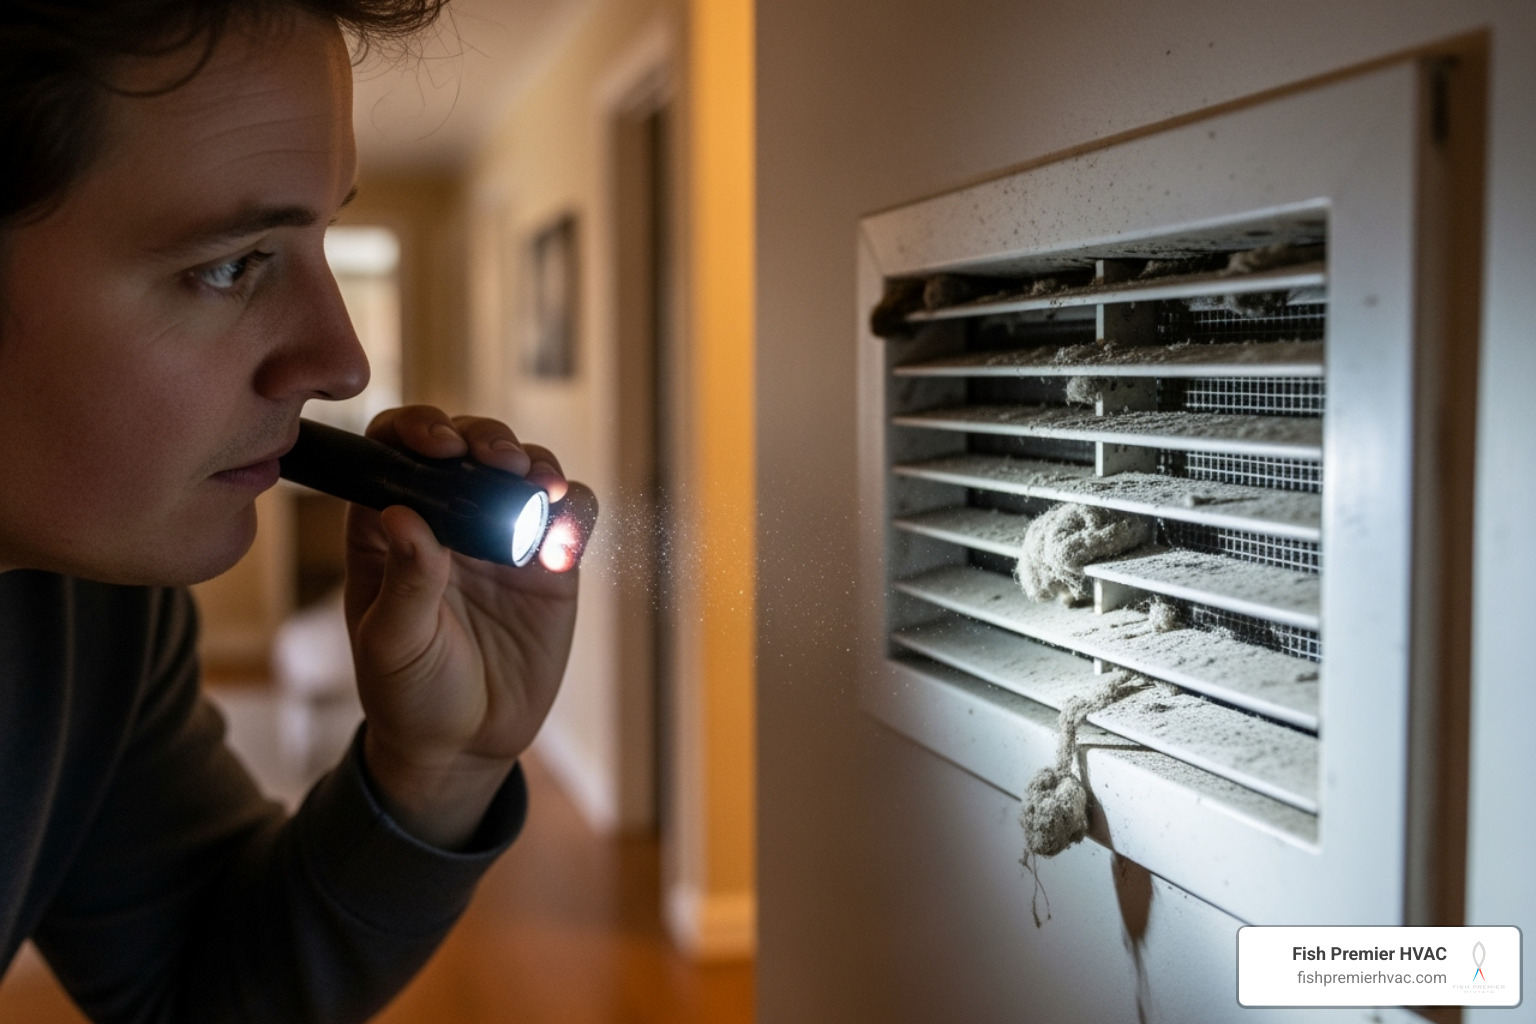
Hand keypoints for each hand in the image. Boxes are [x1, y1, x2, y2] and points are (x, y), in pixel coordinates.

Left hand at [341, 405, 597, 848]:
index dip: (418, 431)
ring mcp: (502, 535)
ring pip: (526, 469)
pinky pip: (571, 516)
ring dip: (538, 465)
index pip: (396, 449)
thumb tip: (401, 517)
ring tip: (540, 489)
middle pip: (469, 444)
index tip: (439, 446)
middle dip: (488, 440)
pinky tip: (565, 542)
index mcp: (391, 525)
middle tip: (501, 463)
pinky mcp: (550, 562)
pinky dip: (576, 514)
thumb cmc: (409, 694)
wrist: (466, 743)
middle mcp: (448, 517)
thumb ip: (405, 583)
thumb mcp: (394, 645)